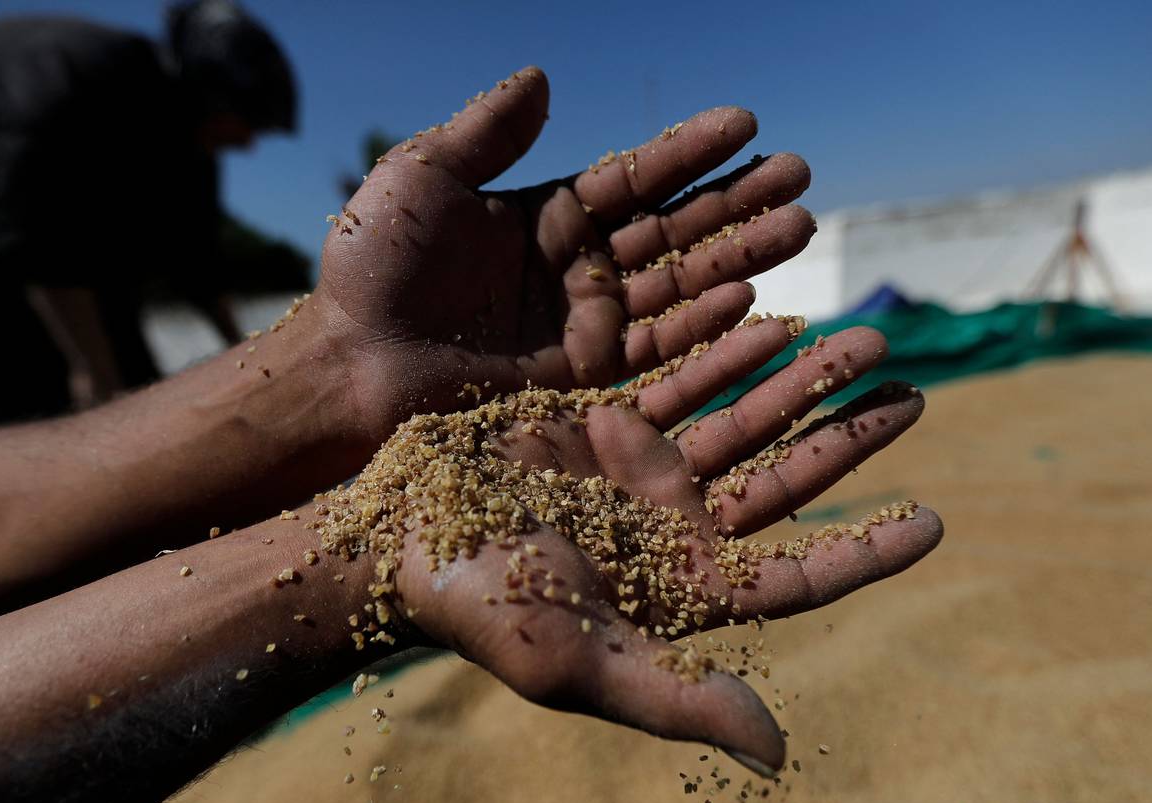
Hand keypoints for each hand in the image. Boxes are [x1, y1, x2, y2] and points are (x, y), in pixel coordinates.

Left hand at [310, 67, 816, 457]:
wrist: (349, 361)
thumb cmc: (374, 265)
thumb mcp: (423, 177)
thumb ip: (488, 133)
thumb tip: (544, 76)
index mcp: (544, 214)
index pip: (633, 176)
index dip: (689, 151)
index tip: (747, 122)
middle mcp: (575, 266)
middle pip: (672, 228)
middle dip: (737, 202)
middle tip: (802, 175)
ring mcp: (584, 323)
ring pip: (678, 284)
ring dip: (740, 256)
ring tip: (801, 224)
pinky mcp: (583, 378)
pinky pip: (656, 348)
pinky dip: (704, 324)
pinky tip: (752, 295)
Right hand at [368, 323, 941, 774]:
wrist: (396, 538)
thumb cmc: (481, 610)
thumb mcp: (576, 663)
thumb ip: (677, 699)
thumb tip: (779, 754)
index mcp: (681, 596)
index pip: (794, 575)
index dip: (864, 553)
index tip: (935, 522)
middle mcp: (673, 534)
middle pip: (786, 483)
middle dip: (849, 440)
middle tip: (915, 395)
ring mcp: (642, 477)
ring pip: (744, 422)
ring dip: (803, 383)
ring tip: (867, 342)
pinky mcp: (605, 428)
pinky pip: (681, 381)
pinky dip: (725, 351)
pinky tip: (771, 316)